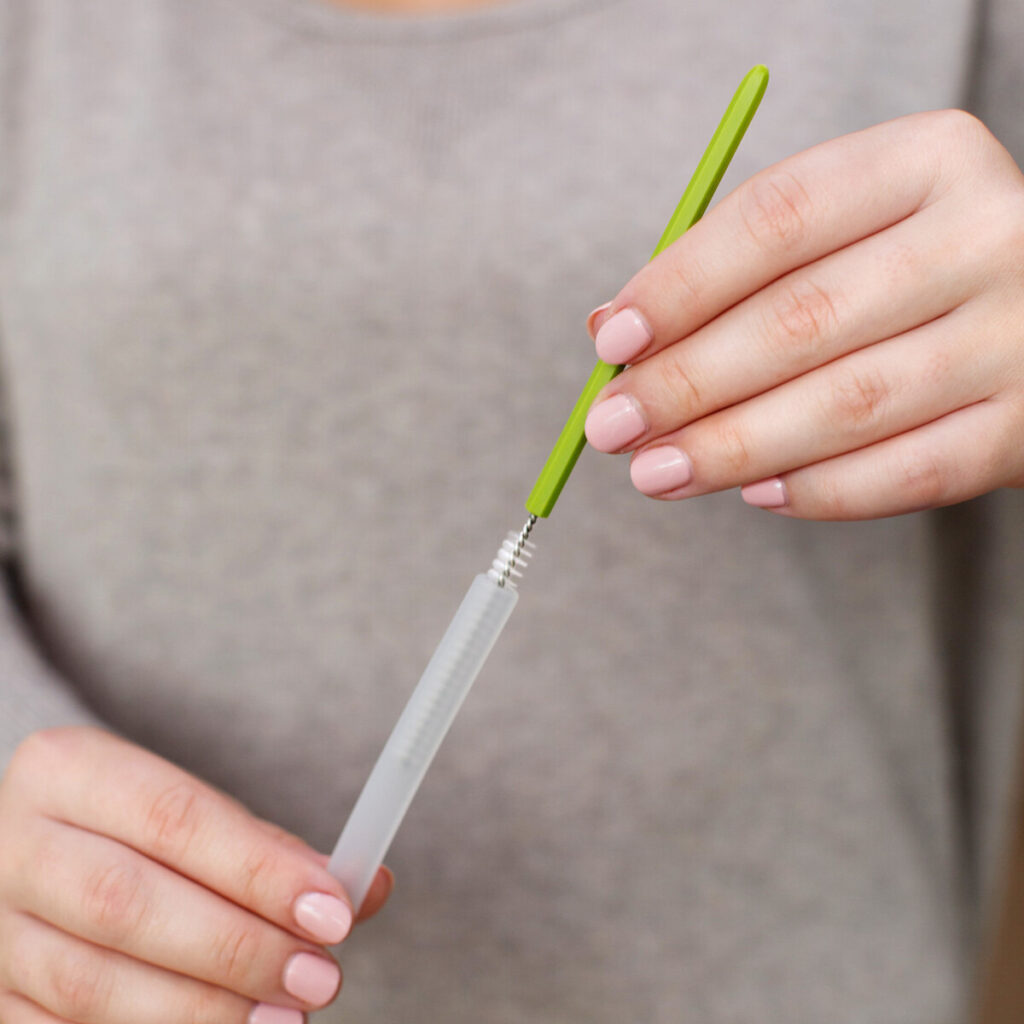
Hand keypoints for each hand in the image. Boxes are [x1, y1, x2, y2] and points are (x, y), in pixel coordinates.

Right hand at [0, 726, 391, 1023]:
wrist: (42, 852)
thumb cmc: (137, 832)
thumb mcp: (194, 812)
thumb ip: (272, 850)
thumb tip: (367, 888)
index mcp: (67, 770)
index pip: (172, 818)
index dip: (256, 869)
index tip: (334, 909)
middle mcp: (13, 846)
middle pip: (128, 904)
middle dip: (236, 948)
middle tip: (319, 976)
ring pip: (92, 983)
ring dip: (201, 1011)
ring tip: (285, 1020)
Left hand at [583, 109, 1023, 518]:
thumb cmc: (909, 268)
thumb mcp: (841, 230)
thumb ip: (736, 267)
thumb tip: (615, 330)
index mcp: (926, 160)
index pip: (778, 218)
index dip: (682, 285)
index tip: (613, 340)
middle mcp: (986, 235)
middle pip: (803, 318)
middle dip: (687, 383)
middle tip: (612, 427)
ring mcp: (1020, 333)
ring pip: (848, 404)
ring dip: (733, 448)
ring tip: (656, 472)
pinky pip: (910, 474)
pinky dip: (819, 491)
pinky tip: (756, 493)